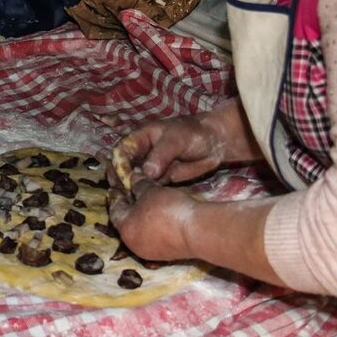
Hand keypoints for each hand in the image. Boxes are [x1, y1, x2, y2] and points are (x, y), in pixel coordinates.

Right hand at [108, 114, 226, 193]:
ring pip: (135, 179)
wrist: (215, 143)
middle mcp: (142, 153)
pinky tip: (147, 203)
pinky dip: (147, 194)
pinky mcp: (162, 178)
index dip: (120, 163)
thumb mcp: (176, 140)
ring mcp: (152, 167)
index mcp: (141, 138)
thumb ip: (161, 155)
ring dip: (133, 189)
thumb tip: (146, 172)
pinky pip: (150, 187)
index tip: (125, 178)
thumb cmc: (194, 134)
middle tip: (124, 193)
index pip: (122, 150)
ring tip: (133, 201)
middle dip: (122, 179)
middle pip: (124, 166)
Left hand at [108, 178, 196, 261]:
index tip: (116, 186)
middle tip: (131, 193)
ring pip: (142, 230)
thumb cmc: (168, 210)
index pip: (114, 209)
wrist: (197, 233)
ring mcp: (150, 252)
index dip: (115, 195)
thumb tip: (133, 178)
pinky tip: (162, 216)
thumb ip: (139, 184)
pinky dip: (155, 225)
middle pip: (127, 222)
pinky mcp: (166, 254)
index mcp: (125, 228)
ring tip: (148, 202)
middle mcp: (134, 244)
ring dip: (143, 217)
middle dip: (129, 206)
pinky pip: (155, 237)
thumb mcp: (151, 191)